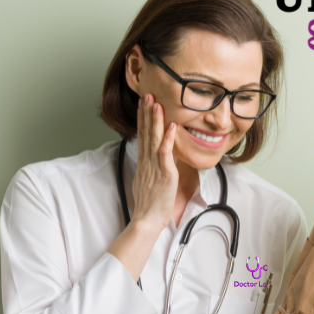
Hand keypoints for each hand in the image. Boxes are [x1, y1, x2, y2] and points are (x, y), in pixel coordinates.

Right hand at [130, 93, 177, 230]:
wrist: (147, 218)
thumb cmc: (149, 203)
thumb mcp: (148, 181)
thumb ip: (150, 168)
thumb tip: (154, 159)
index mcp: (143, 162)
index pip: (142, 135)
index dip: (142, 118)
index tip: (143, 104)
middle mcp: (147, 161)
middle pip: (145, 132)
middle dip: (146, 112)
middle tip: (147, 94)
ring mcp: (155, 166)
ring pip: (154, 138)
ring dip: (156, 119)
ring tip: (156, 103)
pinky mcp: (165, 173)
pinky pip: (165, 152)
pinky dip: (169, 138)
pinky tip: (172, 126)